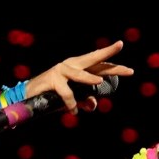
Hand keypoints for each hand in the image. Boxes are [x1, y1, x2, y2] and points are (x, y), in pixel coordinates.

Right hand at [20, 39, 135, 115]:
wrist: (29, 96)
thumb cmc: (52, 95)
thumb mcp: (72, 100)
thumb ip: (84, 101)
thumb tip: (93, 105)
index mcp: (78, 68)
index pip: (99, 65)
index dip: (113, 65)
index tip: (129, 68)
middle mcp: (71, 65)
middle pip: (93, 58)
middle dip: (107, 53)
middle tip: (120, 47)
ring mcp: (61, 70)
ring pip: (79, 74)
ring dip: (89, 78)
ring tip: (98, 83)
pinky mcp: (52, 79)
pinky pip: (66, 93)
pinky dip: (71, 103)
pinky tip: (73, 111)